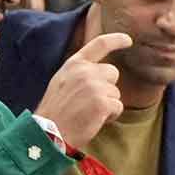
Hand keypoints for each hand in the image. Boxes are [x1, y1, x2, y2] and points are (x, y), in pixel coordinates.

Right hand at [35, 32, 130, 148]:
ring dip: (107, 104)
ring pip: (116, 92)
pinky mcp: (102, 102)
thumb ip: (80, 72)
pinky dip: (110, 116)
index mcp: (74, 65)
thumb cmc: (54, 112)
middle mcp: (85, 71)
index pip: (99, 44)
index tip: (128, 40)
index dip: (116, 40)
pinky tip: (93, 121)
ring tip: (87, 113)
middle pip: (113, 73)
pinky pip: (118, 107)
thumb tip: (99, 70)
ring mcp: (94, 86)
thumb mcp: (62, 82)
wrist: (47, 135)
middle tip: (88, 103)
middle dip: (107, 88)